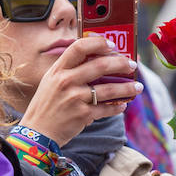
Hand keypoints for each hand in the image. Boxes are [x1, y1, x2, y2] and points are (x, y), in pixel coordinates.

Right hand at [19, 34, 140, 146]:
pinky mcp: (82, 115)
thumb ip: (70, 69)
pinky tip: (122, 105)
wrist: (38, 133)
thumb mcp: (51, 81)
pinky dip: (117, 107)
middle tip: (132, 65)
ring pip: (109, 89)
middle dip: (121, 64)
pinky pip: (106, 108)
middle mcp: (66, 81)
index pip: (79, 47)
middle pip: (100, 65)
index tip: (112, 45)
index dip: (98, 43)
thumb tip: (98, 59)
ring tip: (137, 87)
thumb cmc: (47, 104)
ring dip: (127, 88)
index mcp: (58, 70)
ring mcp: (74, 98)